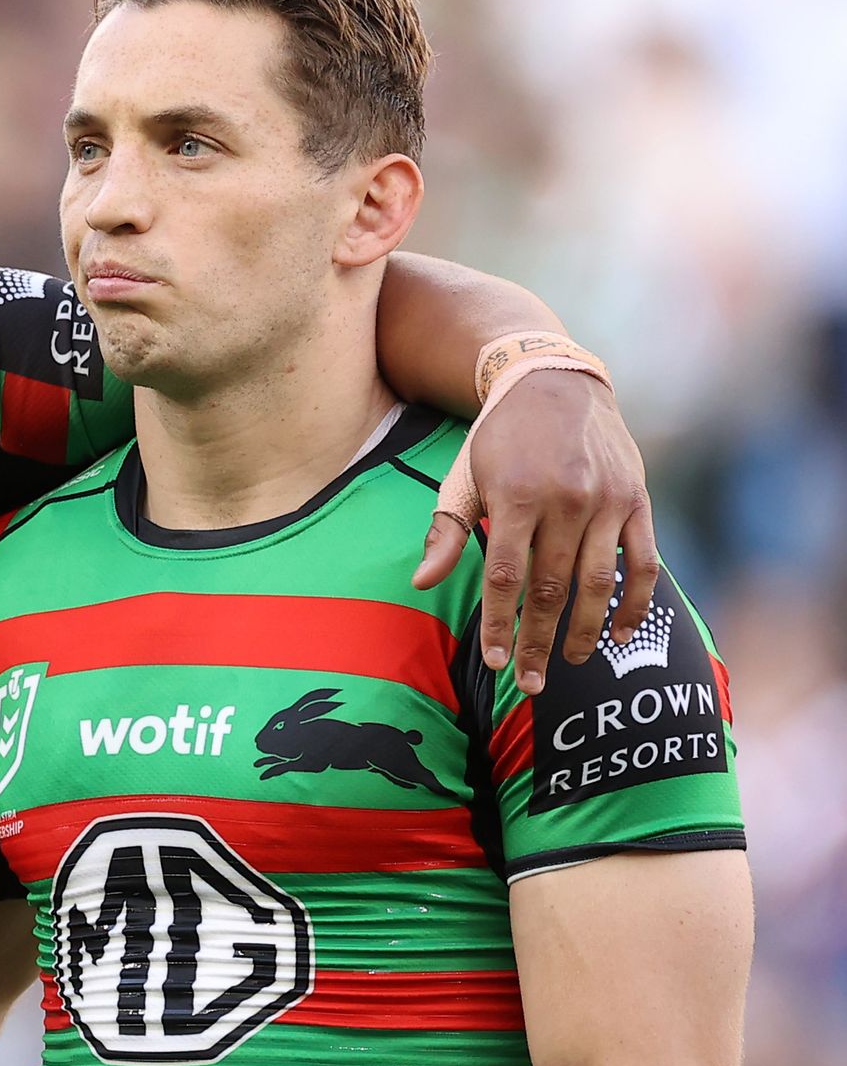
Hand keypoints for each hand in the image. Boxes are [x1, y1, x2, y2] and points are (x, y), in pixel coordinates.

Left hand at [413, 369, 655, 694]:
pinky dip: (635, 600)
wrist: (555, 383)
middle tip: (532, 683)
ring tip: (570, 662)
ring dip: (585, 630)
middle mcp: (565, 500)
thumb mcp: (462, 477)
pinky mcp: (637, 500)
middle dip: (540, 641)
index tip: (497, 661)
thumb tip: (422, 584)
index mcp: (515, 497)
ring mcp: (607, 501)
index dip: (500, 623)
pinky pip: (643, 561)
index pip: (505, 576)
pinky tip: (621, 632)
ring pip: (598, 581)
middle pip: (551, 588)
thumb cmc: (499, 439)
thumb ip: (446, 532)